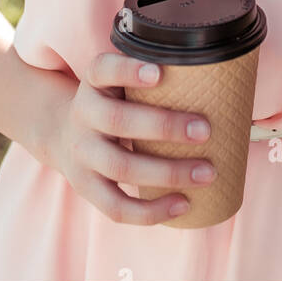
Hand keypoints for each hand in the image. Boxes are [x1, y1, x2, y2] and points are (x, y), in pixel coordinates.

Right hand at [47, 52, 216, 223]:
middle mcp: (82, 115)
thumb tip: (221, 74)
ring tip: (207, 173)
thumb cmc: (112, 101)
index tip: (159, 72)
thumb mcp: (118, 81)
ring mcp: (81, 154)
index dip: (128, 70)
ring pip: (120, 166)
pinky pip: (115, 206)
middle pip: (117, 120)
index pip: (103, 69)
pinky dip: (150, 211)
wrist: (60, 133)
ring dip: (167, 172)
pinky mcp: (86, 187)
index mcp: (94, 82)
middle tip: (205, 130)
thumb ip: (152, 76)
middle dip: (164, 126)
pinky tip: (182, 204)